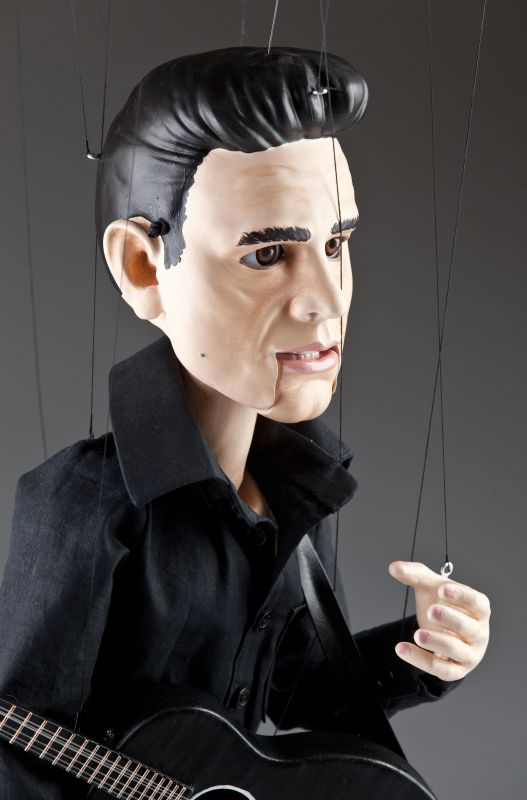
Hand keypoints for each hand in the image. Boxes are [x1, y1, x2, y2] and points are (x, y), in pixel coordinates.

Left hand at [388, 561, 490, 680]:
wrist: (441, 629)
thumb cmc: (443, 603)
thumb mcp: (430, 586)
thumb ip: (414, 574)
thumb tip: (393, 567)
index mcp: (479, 608)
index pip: (476, 602)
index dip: (461, 595)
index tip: (442, 589)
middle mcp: (480, 632)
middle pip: (467, 626)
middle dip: (450, 619)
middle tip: (431, 611)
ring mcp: (470, 654)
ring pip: (456, 649)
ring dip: (437, 641)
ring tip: (417, 634)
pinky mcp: (456, 670)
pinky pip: (441, 669)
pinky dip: (421, 660)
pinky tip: (401, 648)